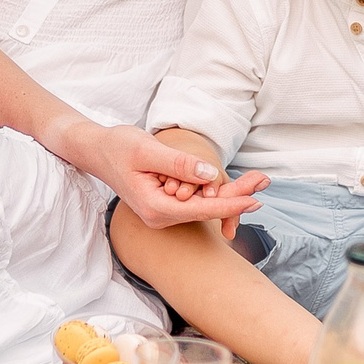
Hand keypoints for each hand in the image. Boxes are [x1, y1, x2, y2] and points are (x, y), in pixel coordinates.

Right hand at [74, 123, 267, 230]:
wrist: (97, 150)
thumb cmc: (118, 147)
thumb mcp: (147, 151)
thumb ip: (178, 164)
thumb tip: (210, 174)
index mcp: (155, 208)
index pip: (200, 209)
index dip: (229, 204)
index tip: (255, 199)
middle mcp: (160, 216)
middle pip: (206, 209)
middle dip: (237, 195)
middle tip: (266, 181)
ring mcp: (163, 212)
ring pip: (203, 204)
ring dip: (230, 192)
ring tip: (259, 179)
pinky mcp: (166, 203)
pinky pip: (195, 199)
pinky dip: (215, 190)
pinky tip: (236, 183)